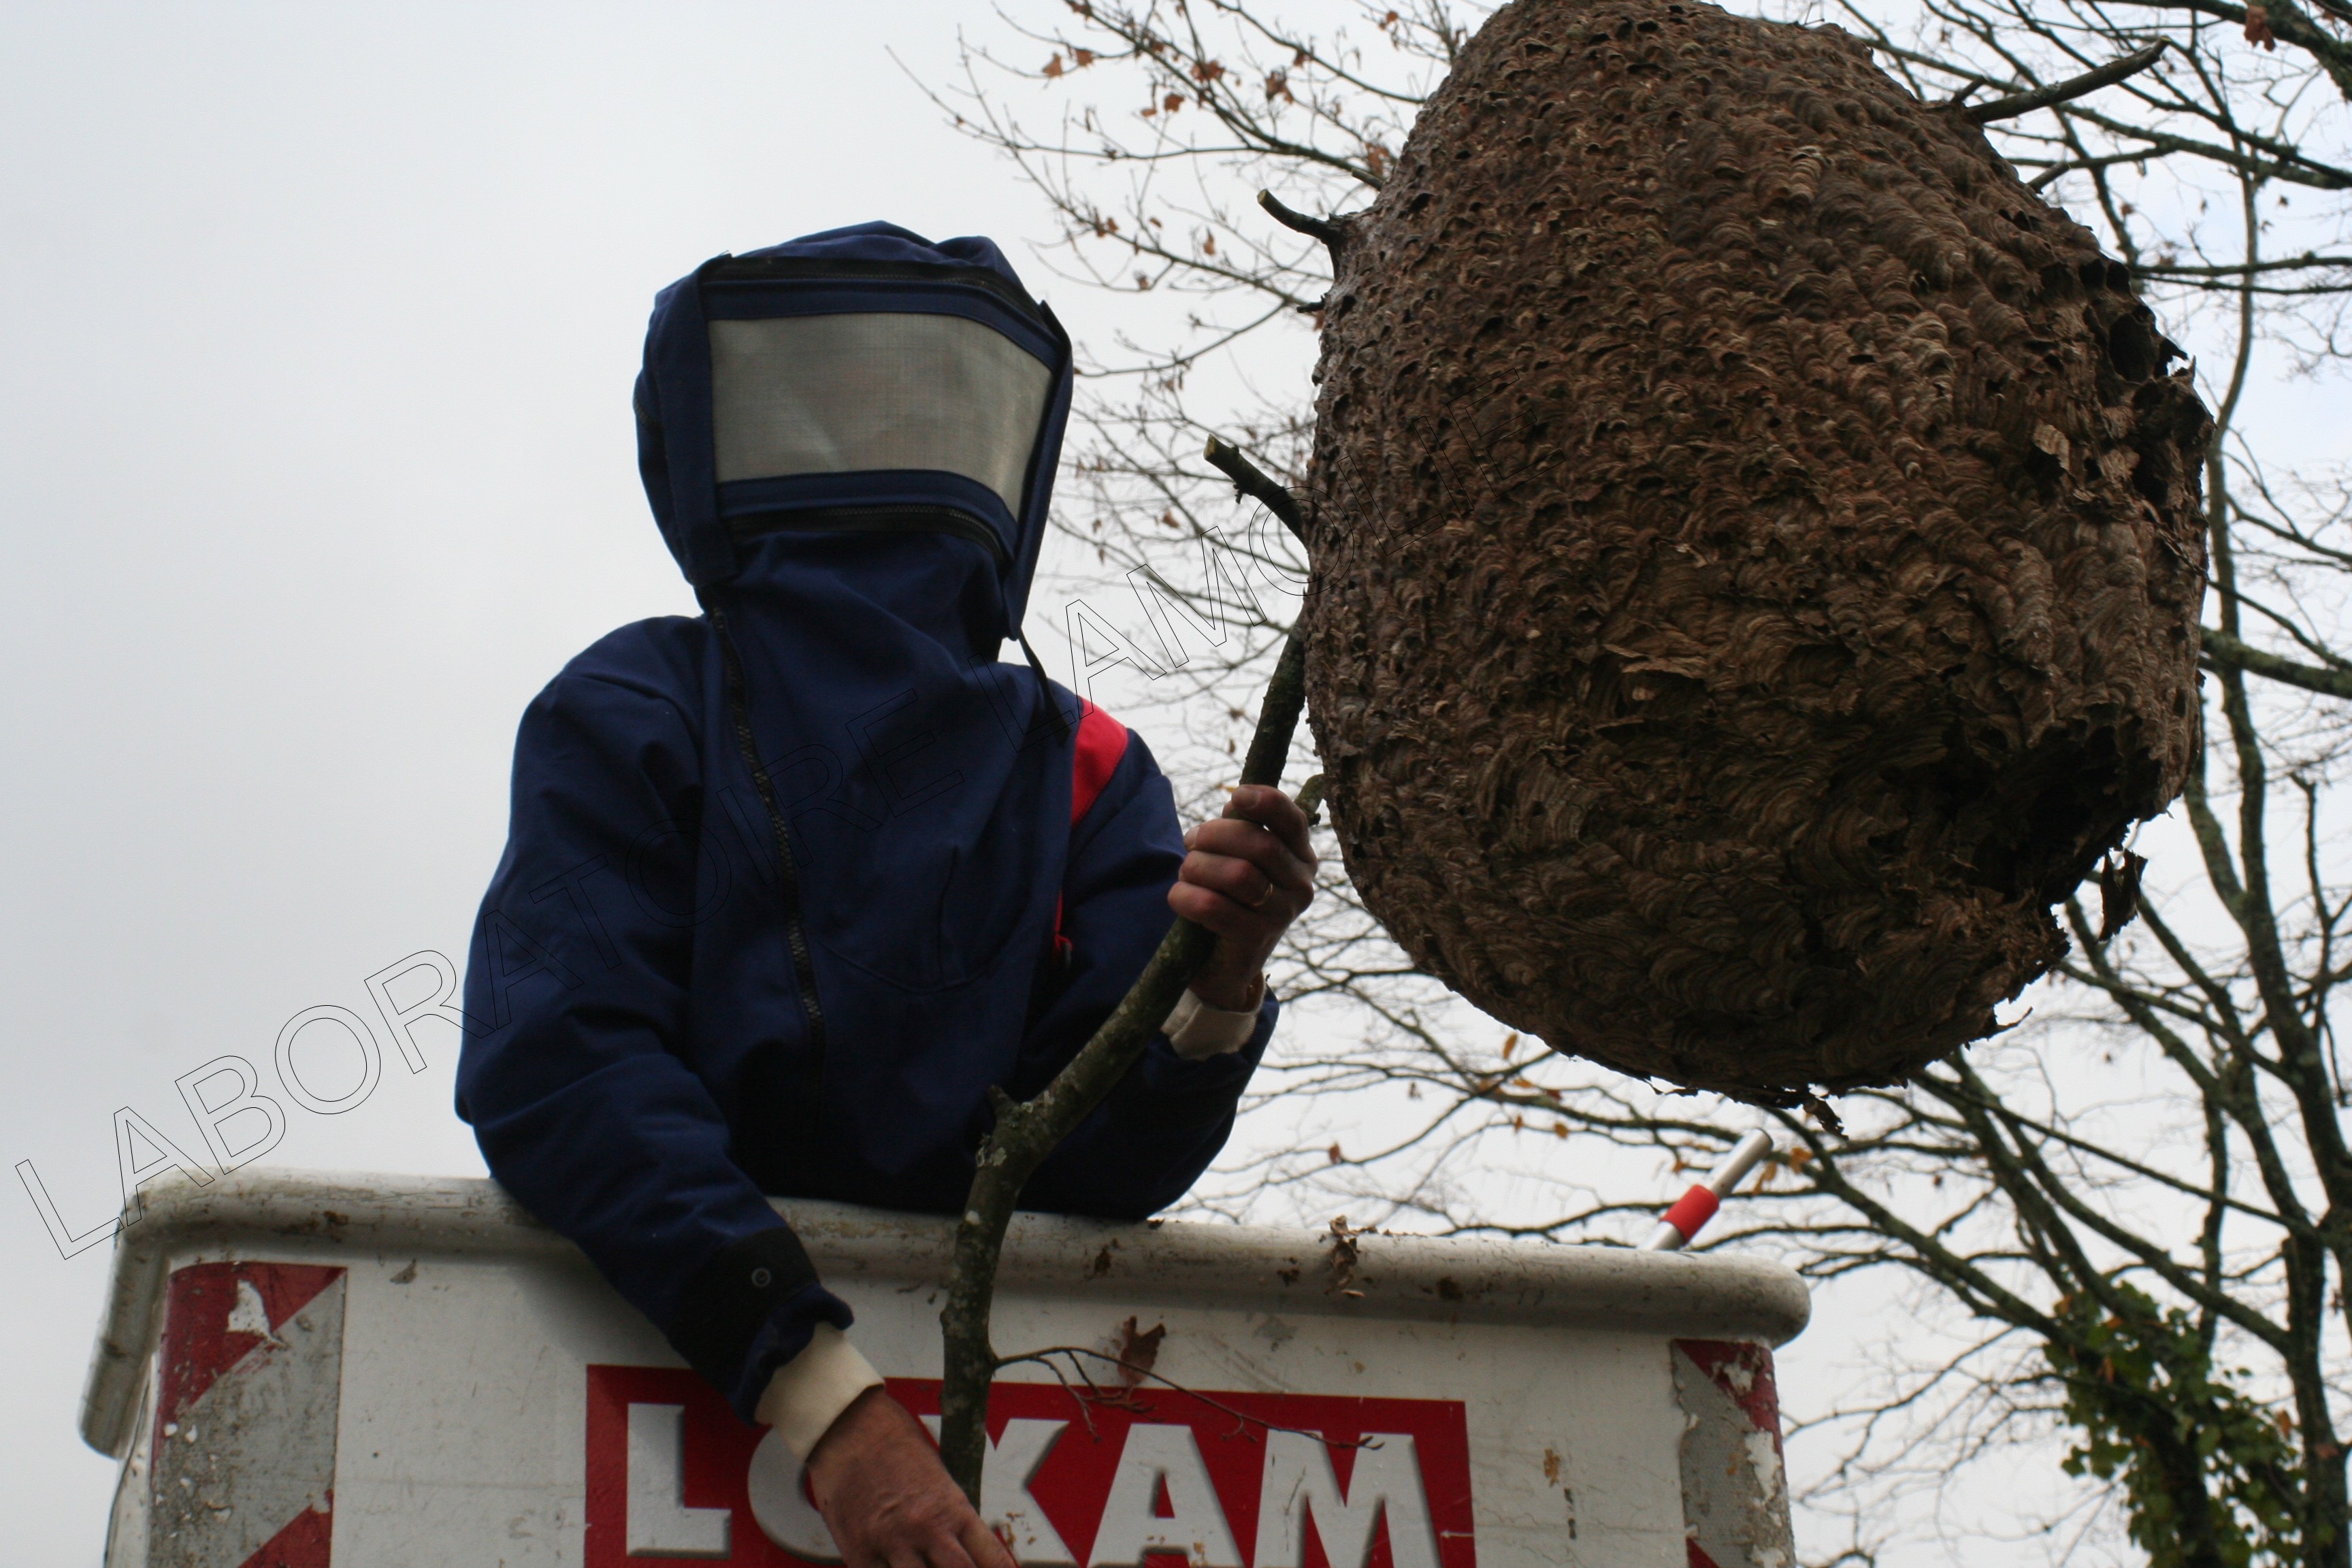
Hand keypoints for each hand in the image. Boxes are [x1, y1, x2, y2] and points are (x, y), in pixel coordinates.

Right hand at [805, 1386, 1013, 1567]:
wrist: (851, 1427)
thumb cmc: (894, 1445)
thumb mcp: (938, 1479)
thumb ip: (950, 1519)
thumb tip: (961, 1553)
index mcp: (953, 1508)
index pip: (990, 1557)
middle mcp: (927, 1528)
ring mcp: (893, 1542)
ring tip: (924, 1567)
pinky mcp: (859, 1551)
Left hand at [1166, 784, 1317, 1010]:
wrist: (1225, 963)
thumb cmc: (1231, 897)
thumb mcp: (1240, 856)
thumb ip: (1242, 827)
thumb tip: (1236, 802)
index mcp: (1300, 856)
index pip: (1293, 820)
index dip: (1266, 801)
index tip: (1237, 795)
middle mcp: (1301, 885)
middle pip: (1260, 844)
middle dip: (1215, 835)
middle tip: (1192, 842)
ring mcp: (1282, 915)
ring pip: (1238, 874)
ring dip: (1199, 866)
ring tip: (1186, 872)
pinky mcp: (1255, 940)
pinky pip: (1214, 907)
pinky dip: (1187, 895)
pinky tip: (1179, 896)